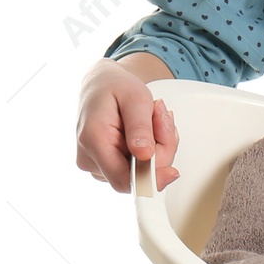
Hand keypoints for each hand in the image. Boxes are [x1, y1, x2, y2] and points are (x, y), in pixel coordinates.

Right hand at [75, 58, 180, 193]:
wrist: (101, 84)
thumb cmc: (115, 87)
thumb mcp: (135, 97)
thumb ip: (140, 127)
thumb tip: (145, 155)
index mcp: (93, 140)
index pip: (123, 179)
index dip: (151, 179)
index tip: (173, 172)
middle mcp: (90, 158)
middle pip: (138, 175)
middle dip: (160, 148)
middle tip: (161, 119)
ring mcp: (97, 164)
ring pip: (142, 171)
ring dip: (158, 146)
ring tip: (152, 119)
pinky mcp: (107, 165)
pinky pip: (139, 167)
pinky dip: (152, 149)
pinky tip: (147, 130)